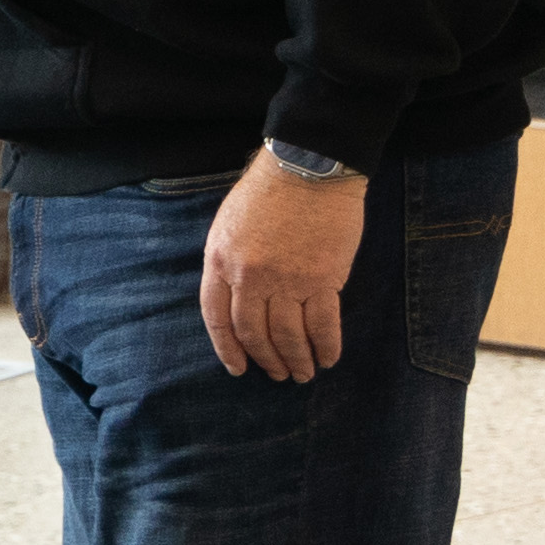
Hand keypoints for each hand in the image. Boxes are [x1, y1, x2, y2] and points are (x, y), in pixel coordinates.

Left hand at [200, 151, 366, 381]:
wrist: (308, 169)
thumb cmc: (267, 193)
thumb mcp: (227, 227)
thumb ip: (228, 263)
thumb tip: (237, 298)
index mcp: (219, 262)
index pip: (216, 317)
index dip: (227, 348)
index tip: (238, 368)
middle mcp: (249, 277)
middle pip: (253, 332)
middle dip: (266, 359)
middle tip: (278, 374)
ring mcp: (286, 281)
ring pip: (288, 335)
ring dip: (296, 359)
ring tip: (303, 374)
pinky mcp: (323, 280)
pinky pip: (323, 324)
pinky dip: (326, 346)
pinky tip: (328, 358)